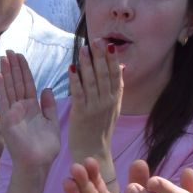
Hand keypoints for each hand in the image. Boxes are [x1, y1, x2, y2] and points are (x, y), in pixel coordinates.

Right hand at [0, 50, 60, 173]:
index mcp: (32, 108)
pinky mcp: (7, 120)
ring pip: (10, 88)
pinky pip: (4, 100)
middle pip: (17, 83)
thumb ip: (49, 106)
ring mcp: (13, 113)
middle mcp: (21, 109)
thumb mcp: (52, 122)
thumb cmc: (45, 149)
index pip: (27, 84)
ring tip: (4, 57)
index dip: (24, 70)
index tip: (20, 56)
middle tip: (10, 50)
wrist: (38, 165)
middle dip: (14, 67)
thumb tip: (46, 88)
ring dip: (6, 72)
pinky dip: (1, 87)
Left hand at [66, 39, 123, 174]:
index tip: (107, 43)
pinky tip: (71, 69)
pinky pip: (79, 94)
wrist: (94, 152)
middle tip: (96, 40)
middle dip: (100, 57)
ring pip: (92, 82)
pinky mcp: (81, 114)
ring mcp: (95, 108)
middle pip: (105, 75)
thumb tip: (120, 66)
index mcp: (115, 99)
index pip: (115, 74)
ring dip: (87, 64)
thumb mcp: (114, 107)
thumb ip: (116, 87)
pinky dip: (75, 81)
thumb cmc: (101, 129)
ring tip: (83, 49)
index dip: (111, 58)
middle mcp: (107, 102)